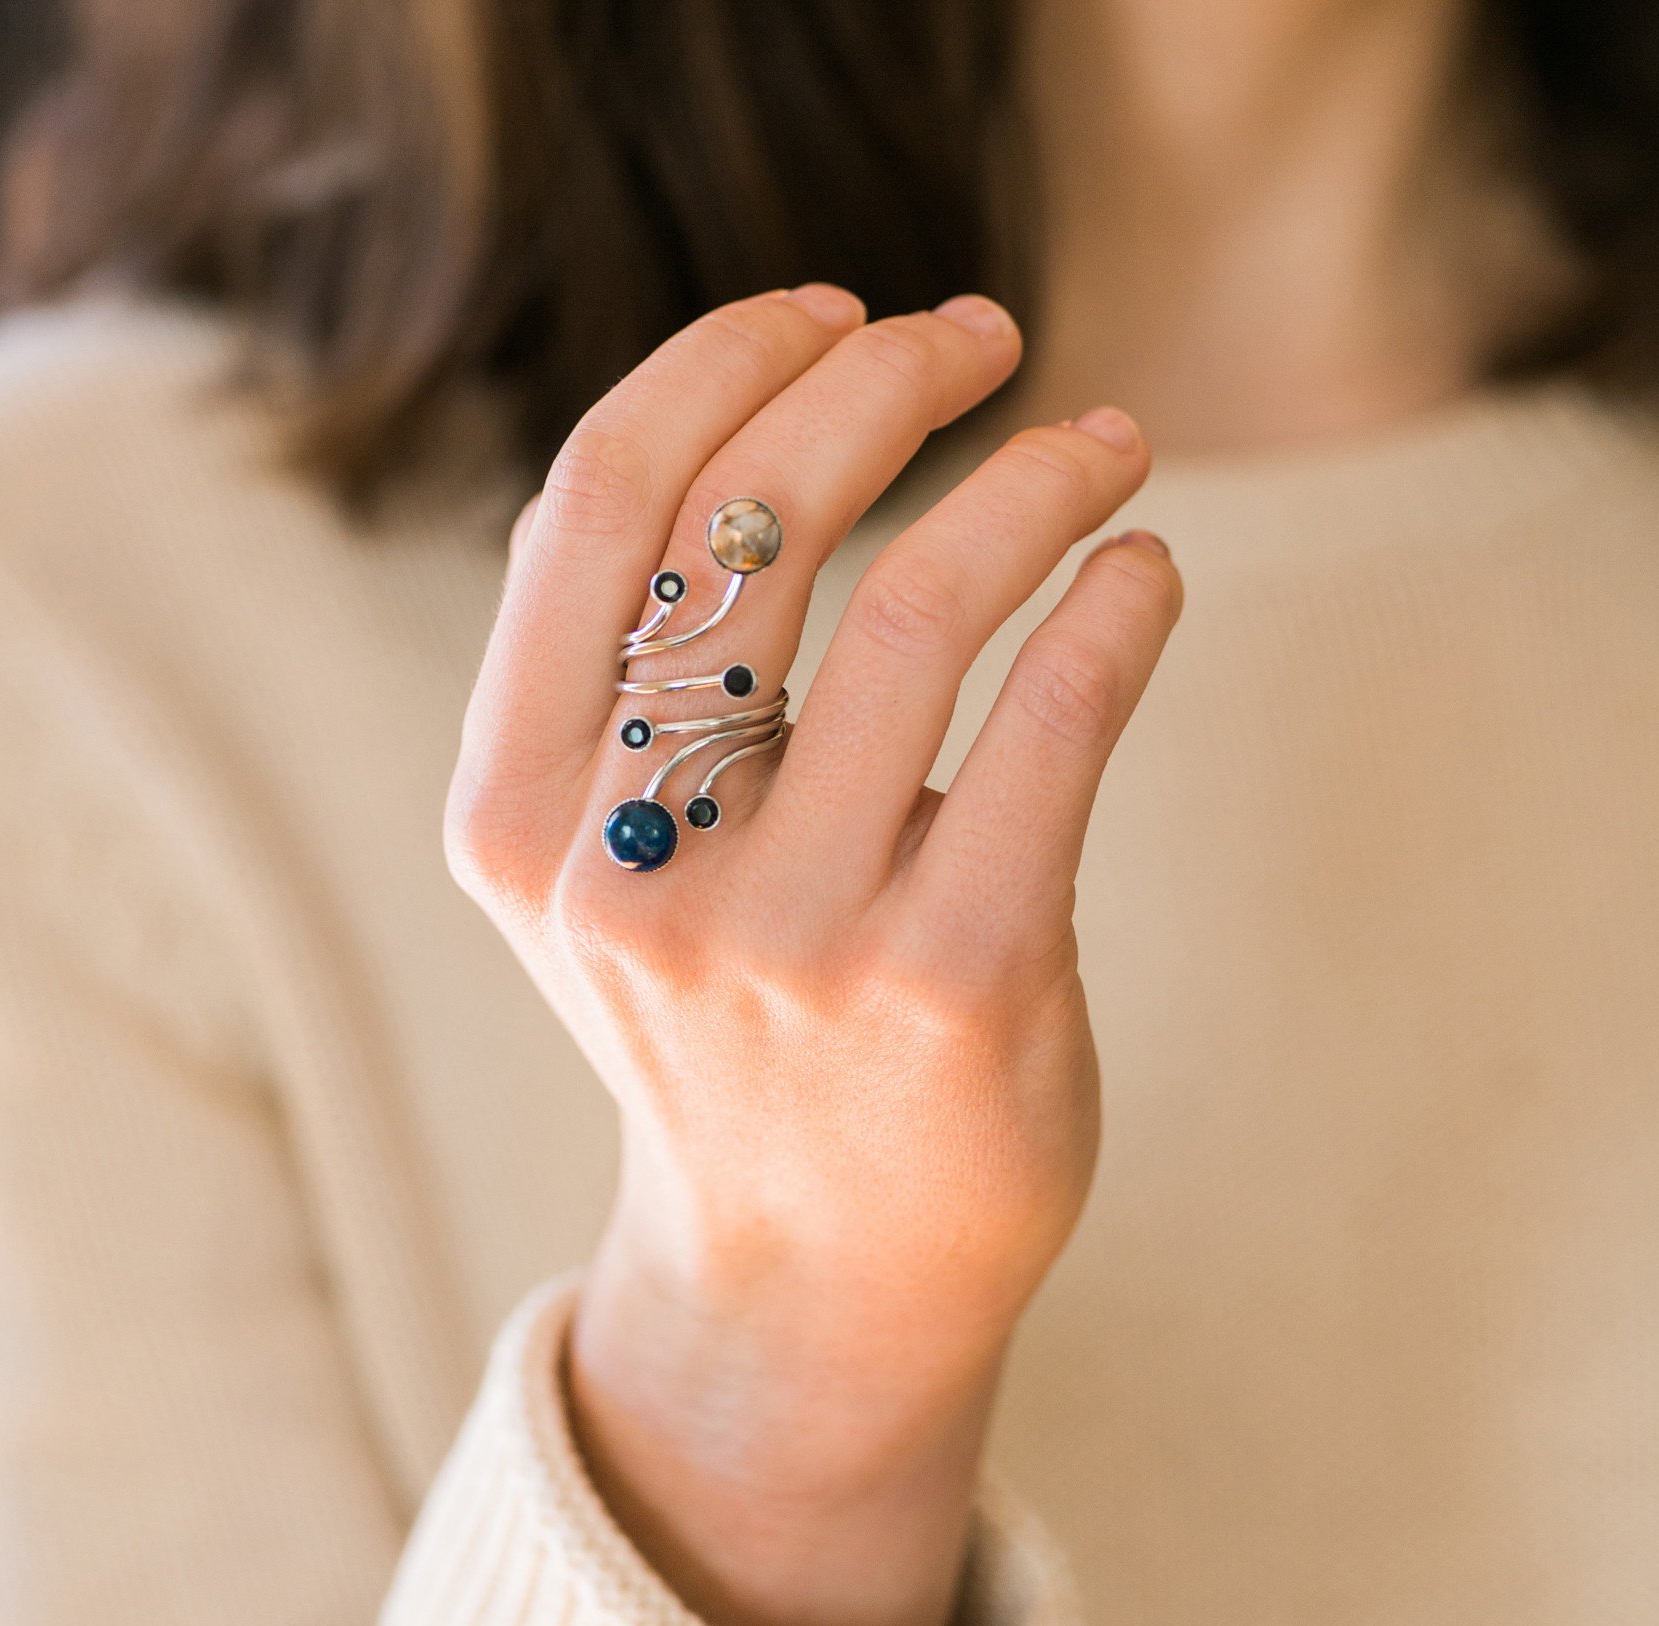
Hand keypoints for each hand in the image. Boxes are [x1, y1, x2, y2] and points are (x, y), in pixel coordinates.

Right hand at [448, 285, 1180, 1625]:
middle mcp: (629, 873)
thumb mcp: (610, 878)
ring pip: (918, 602)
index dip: (723, 363)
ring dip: (1037, 479)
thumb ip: (626, 692)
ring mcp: (788, 937)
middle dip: (883, 377)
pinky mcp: (950, 982)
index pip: (597, 505)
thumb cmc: (734, 1039)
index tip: (832, 312)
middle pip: (753, 520)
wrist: (814, 1280)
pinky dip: (1114, 604)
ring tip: (1106, 446)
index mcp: (517, 821)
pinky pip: (1054, 718)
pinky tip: (1141, 577)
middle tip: (980, 338)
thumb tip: (758, 428)